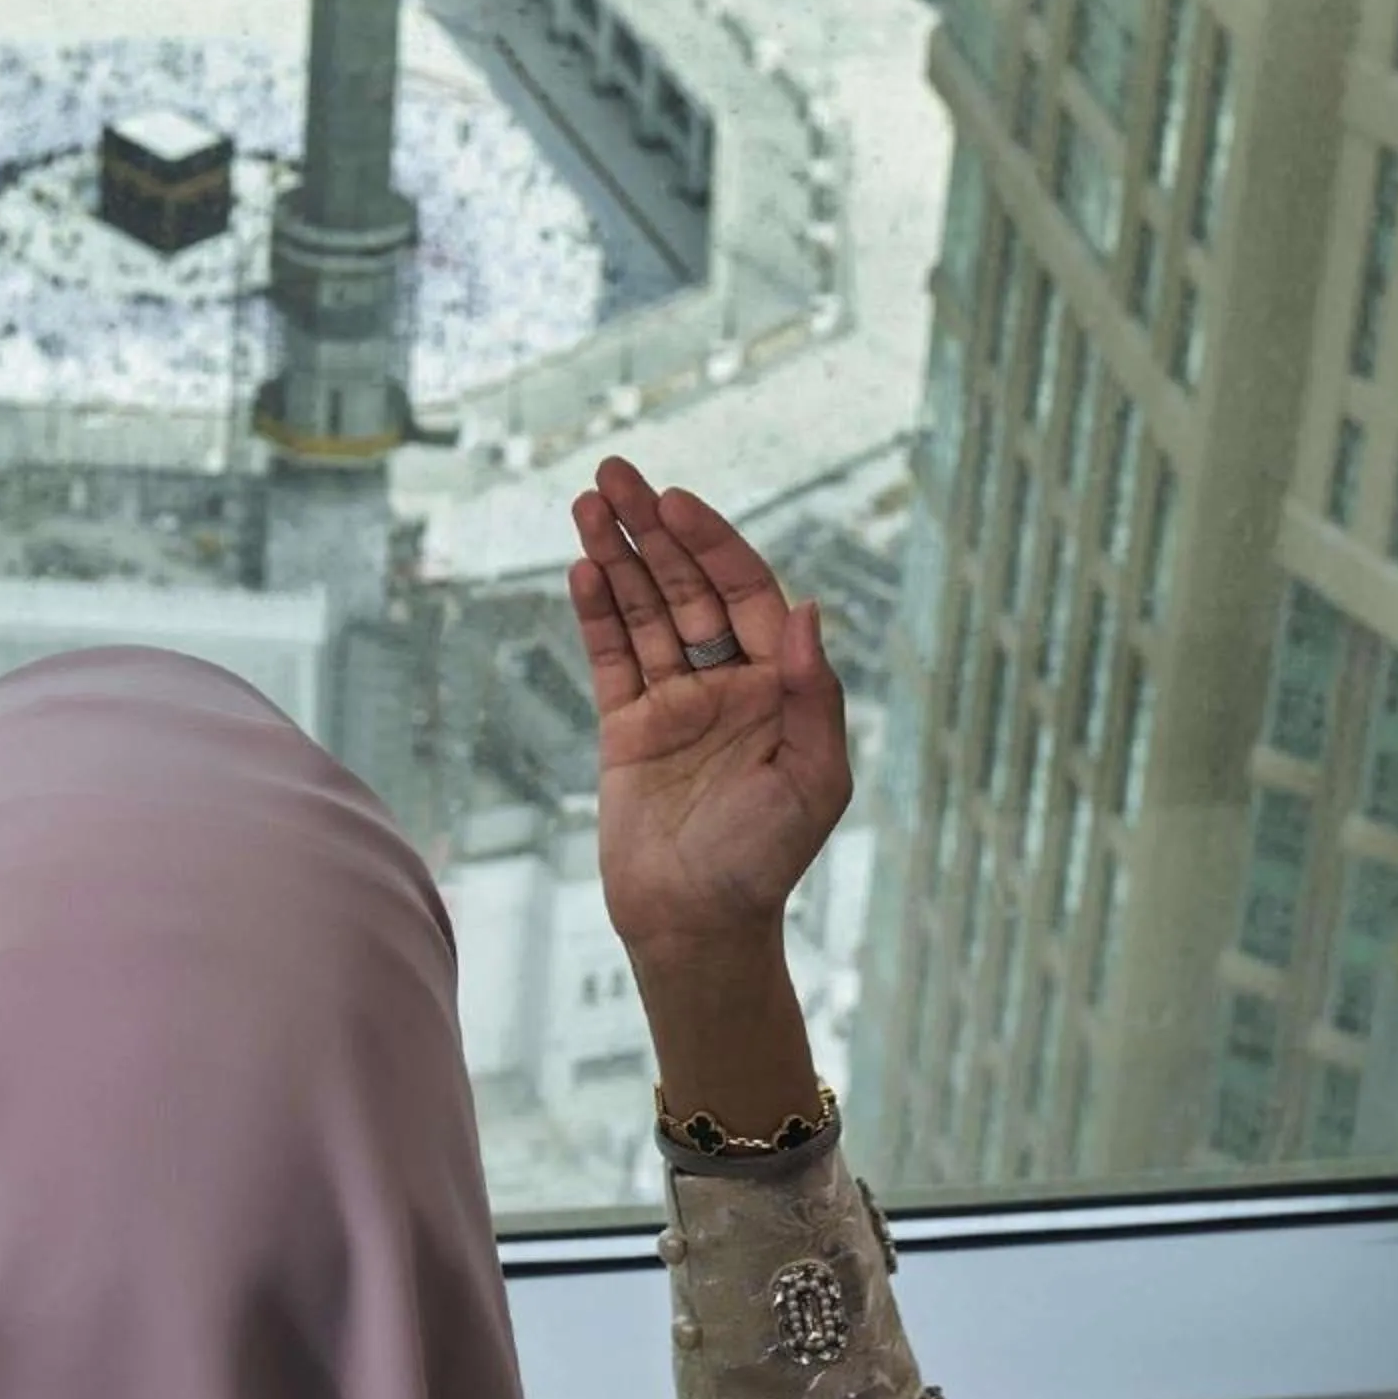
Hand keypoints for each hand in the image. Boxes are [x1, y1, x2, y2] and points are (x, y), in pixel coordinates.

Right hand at [566, 457, 849, 964]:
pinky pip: (610, 659)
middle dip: (653, 529)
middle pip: (686, 587)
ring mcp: (675, 703)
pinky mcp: (627, 730)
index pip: (745, 592)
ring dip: (617, 558)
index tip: (676, 502)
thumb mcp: (812, 779)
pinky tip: (583, 570)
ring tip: (586, 506)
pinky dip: (596, 614)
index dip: (712, 544)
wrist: (697, 924)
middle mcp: (729, 682)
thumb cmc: (766, 859)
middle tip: (615, 474)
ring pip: (642, 613)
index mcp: (781, 686)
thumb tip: (809, 609)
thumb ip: (814, 694)